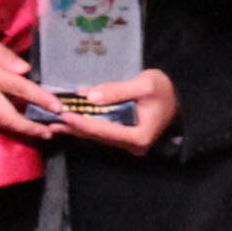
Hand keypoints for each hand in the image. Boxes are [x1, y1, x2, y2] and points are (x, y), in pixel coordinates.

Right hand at [0, 26, 62, 142]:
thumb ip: (1, 54)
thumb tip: (24, 69)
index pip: (18, 88)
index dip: (39, 98)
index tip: (57, 106)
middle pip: (9, 116)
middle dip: (31, 127)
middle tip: (51, 130)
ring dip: (20, 130)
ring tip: (39, 132)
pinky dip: (3, 126)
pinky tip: (15, 126)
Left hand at [57, 69, 181, 153]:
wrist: (181, 96)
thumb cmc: (165, 89)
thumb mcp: (145, 84)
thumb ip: (117, 91)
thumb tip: (90, 97)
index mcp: (139, 136)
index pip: (105, 130)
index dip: (83, 123)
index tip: (65, 115)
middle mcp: (133, 146)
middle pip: (98, 137)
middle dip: (74, 128)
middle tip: (51, 122)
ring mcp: (129, 144)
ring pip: (98, 136)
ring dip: (77, 128)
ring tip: (54, 123)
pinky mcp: (125, 137)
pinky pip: (102, 132)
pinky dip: (86, 125)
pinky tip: (70, 121)